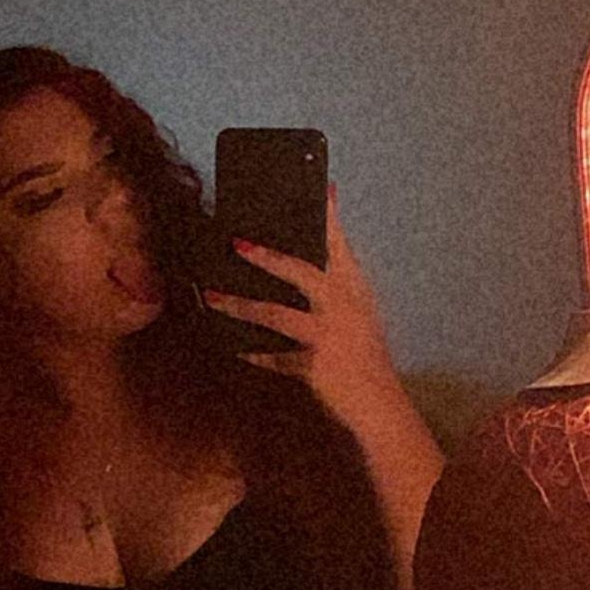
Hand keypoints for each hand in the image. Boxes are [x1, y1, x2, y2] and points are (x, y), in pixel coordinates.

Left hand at [201, 185, 400, 430]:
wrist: (379, 401)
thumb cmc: (366, 354)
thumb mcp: (360, 312)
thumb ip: (338, 283)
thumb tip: (308, 259)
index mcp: (354, 289)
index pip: (338, 245)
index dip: (328, 216)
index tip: (320, 188)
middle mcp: (341, 305)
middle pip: (300, 272)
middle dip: (266, 257)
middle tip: (237, 244)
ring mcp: (326, 334)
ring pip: (274, 313)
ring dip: (239, 305)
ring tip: (210, 296)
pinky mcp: (312, 363)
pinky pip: (274, 356)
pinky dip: (254, 353)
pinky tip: (236, 348)